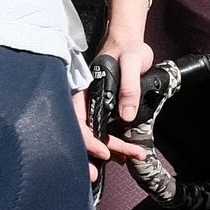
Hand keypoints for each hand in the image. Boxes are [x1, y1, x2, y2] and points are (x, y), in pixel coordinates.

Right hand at [82, 0, 157, 164]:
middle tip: (106, 170)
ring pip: (94, 134)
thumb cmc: (128, 48)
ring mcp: (95, 105)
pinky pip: (104, 130)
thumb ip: (129, 87)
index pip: (78, 120)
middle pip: (84, 132)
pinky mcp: (104, 108)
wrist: (130, 40)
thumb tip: (127, 116)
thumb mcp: (132, 62)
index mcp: (86, 89)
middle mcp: (87, 100)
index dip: (87, 140)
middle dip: (92, 155)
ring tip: (129, 159)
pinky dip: (113, 144)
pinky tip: (124, 153)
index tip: (105, 152)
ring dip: (108, 151)